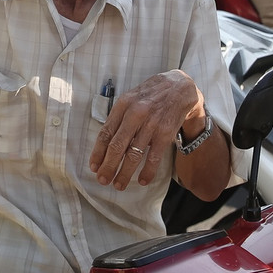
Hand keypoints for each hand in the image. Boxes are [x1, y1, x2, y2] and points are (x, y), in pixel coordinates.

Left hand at [89, 70, 201, 190]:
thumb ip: (118, 118)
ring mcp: (151, 124)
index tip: (93, 167)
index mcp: (122, 106)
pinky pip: (154, 156)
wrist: (179, 87)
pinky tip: (142, 181)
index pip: (105, 134)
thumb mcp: (130, 100)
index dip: (98, 153)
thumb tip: (105, 144)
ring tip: (119, 185)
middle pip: (117, 146)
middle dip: (108, 166)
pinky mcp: (165, 132)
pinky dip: (147, 171)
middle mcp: (135, 114)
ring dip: (125, 173)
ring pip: (134, 154)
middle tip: (103, 180)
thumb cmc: (150, 96)